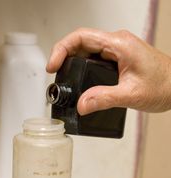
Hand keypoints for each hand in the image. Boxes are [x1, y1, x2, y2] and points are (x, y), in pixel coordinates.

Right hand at [46, 28, 170, 113]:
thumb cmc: (164, 85)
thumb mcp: (131, 95)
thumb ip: (104, 99)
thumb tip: (82, 104)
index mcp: (119, 44)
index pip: (81, 37)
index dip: (62, 49)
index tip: (53, 66)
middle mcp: (117, 44)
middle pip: (80, 43)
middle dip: (64, 58)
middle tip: (56, 77)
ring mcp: (117, 52)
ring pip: (86, 52)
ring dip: (72, 64)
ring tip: (64, 81)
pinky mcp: (118, 61)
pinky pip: (94, 61)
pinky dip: (82, 71)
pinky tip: (79, 83)